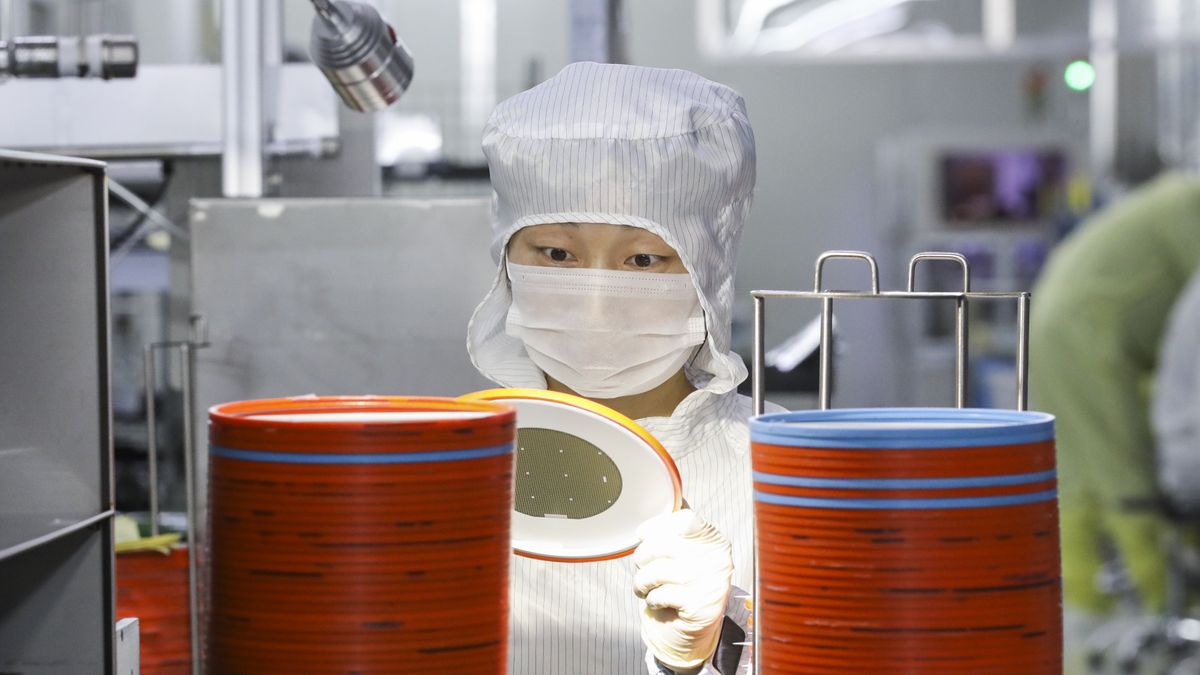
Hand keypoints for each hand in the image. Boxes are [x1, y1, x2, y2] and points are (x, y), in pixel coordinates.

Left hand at [633, 509, 732, 671]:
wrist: (691, 629)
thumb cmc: (683, 584)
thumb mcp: (684, 552)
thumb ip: (677, 527)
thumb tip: (664, 494)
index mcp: (714, 539)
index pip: (683, 519)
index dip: (656, 525)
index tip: (643, 535)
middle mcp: (717, 557)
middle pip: (662, 545)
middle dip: (642, 557)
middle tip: (641, 566)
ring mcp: (710, 582)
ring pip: (656, 571)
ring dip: (641, 581)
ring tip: (643, 586)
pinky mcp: (700, 606)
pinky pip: (660, 594)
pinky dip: (652, 599)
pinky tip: (657, 600)